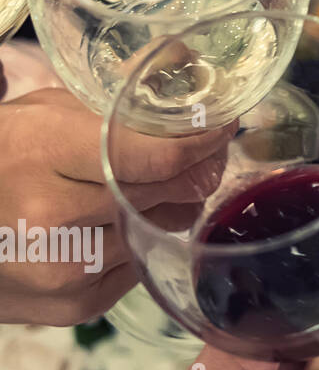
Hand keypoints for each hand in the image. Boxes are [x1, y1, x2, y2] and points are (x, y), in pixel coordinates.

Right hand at [0, 89, 230, 324]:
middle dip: (194, 169)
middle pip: (169, 193)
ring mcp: (65, 270)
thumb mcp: (44, 111)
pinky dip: (138, 241)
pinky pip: (139, 265)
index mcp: (44, 155)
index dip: (202, 140)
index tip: (222, 125)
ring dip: (167, 207)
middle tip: (203, 152)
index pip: (159, 157)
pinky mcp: (73, 306)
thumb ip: (115, 100)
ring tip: (148, 187)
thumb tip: (189, 63)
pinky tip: (113, 223)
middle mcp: (54, 218)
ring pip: (161, 231)